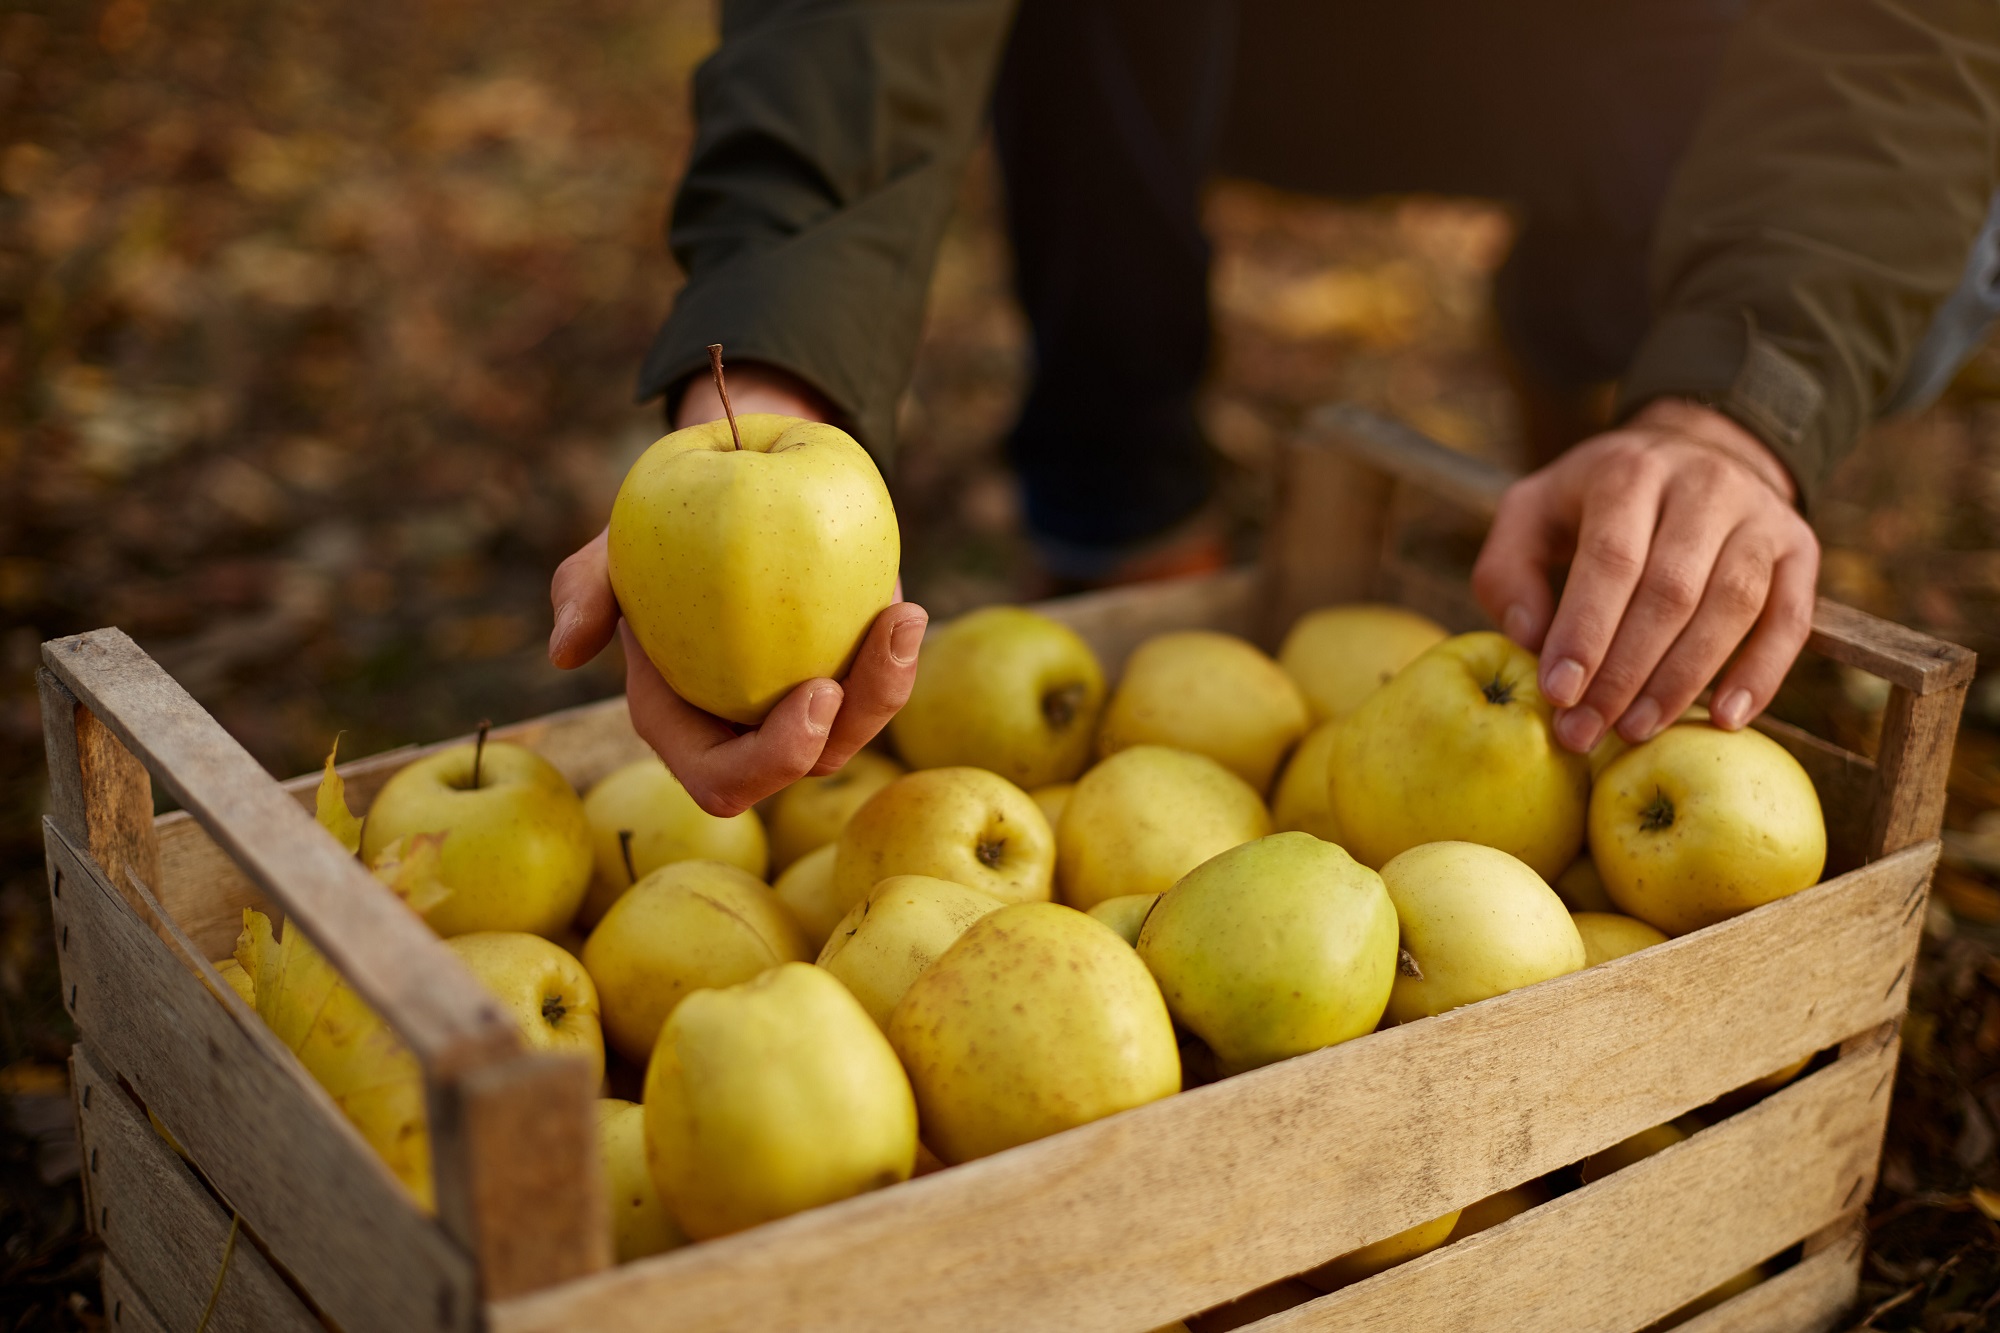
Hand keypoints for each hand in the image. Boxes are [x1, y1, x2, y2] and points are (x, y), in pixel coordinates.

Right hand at [548, 362, 924, 815]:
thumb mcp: (611, 551)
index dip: (771, 760)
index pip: (725, 780)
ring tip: (902, 619)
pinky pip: (881, 686)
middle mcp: (747, 731)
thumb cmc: (655, 530)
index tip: (813, 691)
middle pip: (806, 767)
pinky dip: (897, 656)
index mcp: (686, 727)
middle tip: (859, 670)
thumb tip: (566, 652)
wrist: (720, 497)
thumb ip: (583, 590)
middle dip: (843, 732)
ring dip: (887, 688)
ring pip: (856, 732)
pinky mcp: (846, 671)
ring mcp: (801, 705)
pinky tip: (904, 608)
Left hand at [1471, 398, 1818, 752]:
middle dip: (1625, 672)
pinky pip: (1791, 618)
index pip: (1612, 558)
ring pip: (1733, 605)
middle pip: (1671, 590)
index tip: (1559, 693)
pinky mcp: (1799, 547)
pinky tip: (1724, 719)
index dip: (1586, 631)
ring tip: (1635, 730)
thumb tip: (1531, 639)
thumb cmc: (1593, 502)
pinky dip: (1762, 673)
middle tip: (1587, 731)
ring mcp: (1760, 514)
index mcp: (1629, 472)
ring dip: (1682, 680)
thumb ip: (1508, 571)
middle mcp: (1704, 484)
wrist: (1696, 449)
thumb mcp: (1532, 513)